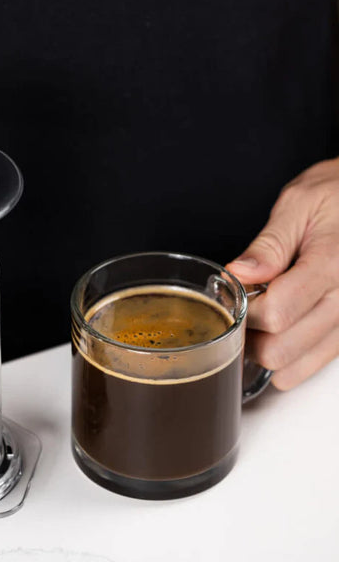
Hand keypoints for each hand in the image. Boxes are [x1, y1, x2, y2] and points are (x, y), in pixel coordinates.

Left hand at [225, 157, 338, 390]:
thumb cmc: (338, 194)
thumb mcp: (299, 204)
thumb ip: (268, 246)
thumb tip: (238, 274)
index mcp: (332, 265)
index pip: (276, 313)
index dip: (243, 311)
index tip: (232, 295)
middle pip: (281, 350)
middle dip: (249, 336)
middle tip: (239, 310)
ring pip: (296, 367)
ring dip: (267, 352)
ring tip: (259, 320)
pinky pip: (315, 364)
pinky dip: (290, 358)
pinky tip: (280, 330)